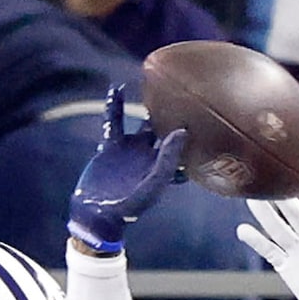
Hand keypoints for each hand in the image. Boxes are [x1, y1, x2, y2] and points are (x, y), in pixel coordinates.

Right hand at [69, 86, 185, 255]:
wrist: (97, 215)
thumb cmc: (128, 208)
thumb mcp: (151, 184)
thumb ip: (167, 160)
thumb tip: (182, 132)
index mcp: (163, 165)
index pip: (183, 144)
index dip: (192, 127)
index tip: (201, 106)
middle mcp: (149, 156)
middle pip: (166, 129)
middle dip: (173, 113)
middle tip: (183, 87)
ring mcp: (130, 150)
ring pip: (141, 122)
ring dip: (146, 105)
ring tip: (152, 83)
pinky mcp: (111, 147)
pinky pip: (114, 122)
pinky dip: (113, 106)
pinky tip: (116, 89)